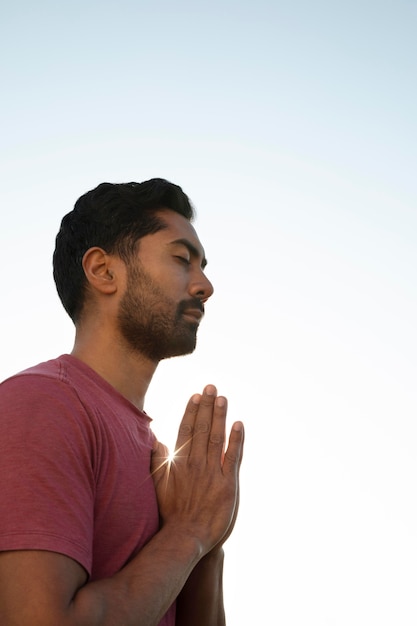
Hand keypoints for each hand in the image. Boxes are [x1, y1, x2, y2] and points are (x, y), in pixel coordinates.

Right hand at [151, 385, 243, 555]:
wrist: (186, 538)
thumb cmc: (171, 513)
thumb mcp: (158, 485)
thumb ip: (158, 461)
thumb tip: (156, 440)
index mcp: (180, 462)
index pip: (186, 430)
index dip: (192, 411)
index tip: (196, 395)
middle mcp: (195, 463)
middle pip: (202, 428)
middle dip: (207, 406)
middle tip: (211, 387)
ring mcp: (212, 472)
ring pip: (217, 437)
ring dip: (220, 416)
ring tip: (222, 398)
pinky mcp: (228, 483)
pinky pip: (233, 456)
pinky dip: (236, 439)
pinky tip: (239, 424)